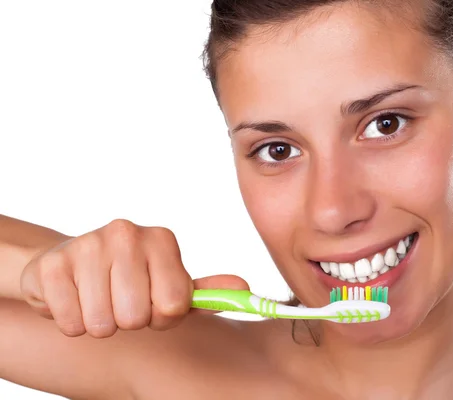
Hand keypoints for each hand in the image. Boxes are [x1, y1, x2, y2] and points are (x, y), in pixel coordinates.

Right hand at [20, 219, 248, 337]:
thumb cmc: (129, 280)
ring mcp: (87, 244)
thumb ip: (208, 292)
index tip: (153, 304)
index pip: (175, 305)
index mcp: (162, 239)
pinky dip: (72, 322)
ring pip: (102, 323)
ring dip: (100, 323)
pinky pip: (70, 322)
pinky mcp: (52, 265)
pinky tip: (74, 298)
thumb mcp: (172, 285)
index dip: (163, 317)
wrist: (72, 267)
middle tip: (121, 303)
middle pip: (136, 317)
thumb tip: (245, 289)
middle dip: (129, 321)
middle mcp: (126, 232)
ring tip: (98, 300)